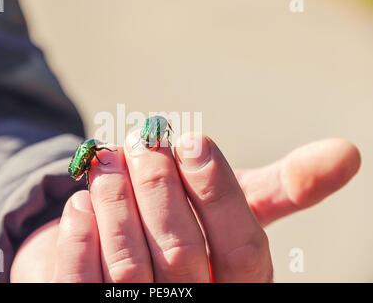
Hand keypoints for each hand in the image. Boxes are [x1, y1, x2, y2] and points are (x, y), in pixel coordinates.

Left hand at [10, 133, 359, 281]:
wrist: (139, 247)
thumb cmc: (193, 222)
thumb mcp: (236, 204)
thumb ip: (283, 187)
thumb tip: (346, 152)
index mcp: (239, 283)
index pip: (242, 248)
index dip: (218, 191)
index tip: (192, 140)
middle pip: (182, 254)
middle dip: (159, 190)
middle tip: (141, 142)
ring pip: (130, 267)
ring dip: (115, 204)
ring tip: (108, 161)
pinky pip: (82, 282)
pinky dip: (80, 237)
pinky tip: (78, 204)